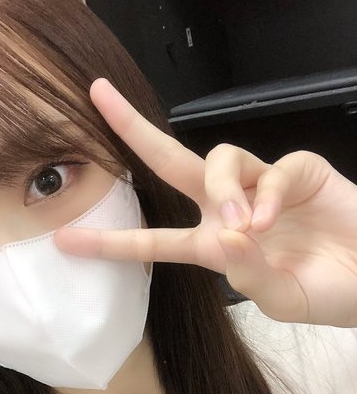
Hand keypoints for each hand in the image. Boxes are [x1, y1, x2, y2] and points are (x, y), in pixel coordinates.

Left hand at [54, 78, 356, 327]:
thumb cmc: (327, 293)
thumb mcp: (281, 299)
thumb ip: (248, 275)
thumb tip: (224, 236)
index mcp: (213, 247)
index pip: (152, 242)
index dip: (110, 242)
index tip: (65, 241)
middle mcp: (228, 210)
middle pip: (171, 163)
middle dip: (134, 130)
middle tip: (99, 93)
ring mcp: (262, 186)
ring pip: (219, 158)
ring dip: (224, 188)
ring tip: (245, 225)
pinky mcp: (298, 170)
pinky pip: (274, 168)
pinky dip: (270, 191)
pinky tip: (273, 218)